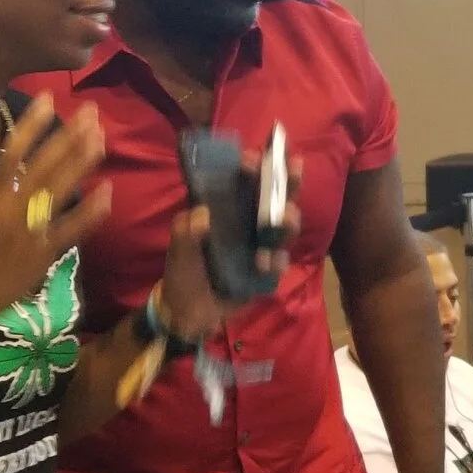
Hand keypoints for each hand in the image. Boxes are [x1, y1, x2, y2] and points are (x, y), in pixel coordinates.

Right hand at [0, 95, 112, 348]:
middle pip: (43, 165)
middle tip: (91, 112)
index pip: (12, 150)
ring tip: (102, 138)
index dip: (32, 123)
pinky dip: (90, 212)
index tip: (49, 98)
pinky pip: (70, 231)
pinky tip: (108, 191)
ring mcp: (28, 232)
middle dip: (68, 136)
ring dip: (82, 163)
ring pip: (59, 191)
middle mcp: (9, 209)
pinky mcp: (42, 255)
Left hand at [161, 154, 302, 337]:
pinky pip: (280, 261)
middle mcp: (248, 223)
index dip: (253, 167)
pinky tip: (262, 264)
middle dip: (288, 180)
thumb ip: (186, 230)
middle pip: (275, 196)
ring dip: (287, 219)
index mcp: (227, 211)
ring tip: (281, 219)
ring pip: (284, 225)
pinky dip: (275, 261)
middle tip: (294, 167)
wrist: (189, 313)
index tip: (252, 159)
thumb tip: (203, 214)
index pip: (244, 181)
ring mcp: (261, 245)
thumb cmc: (183, 272)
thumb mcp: (178, 249)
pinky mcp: (267, 270)